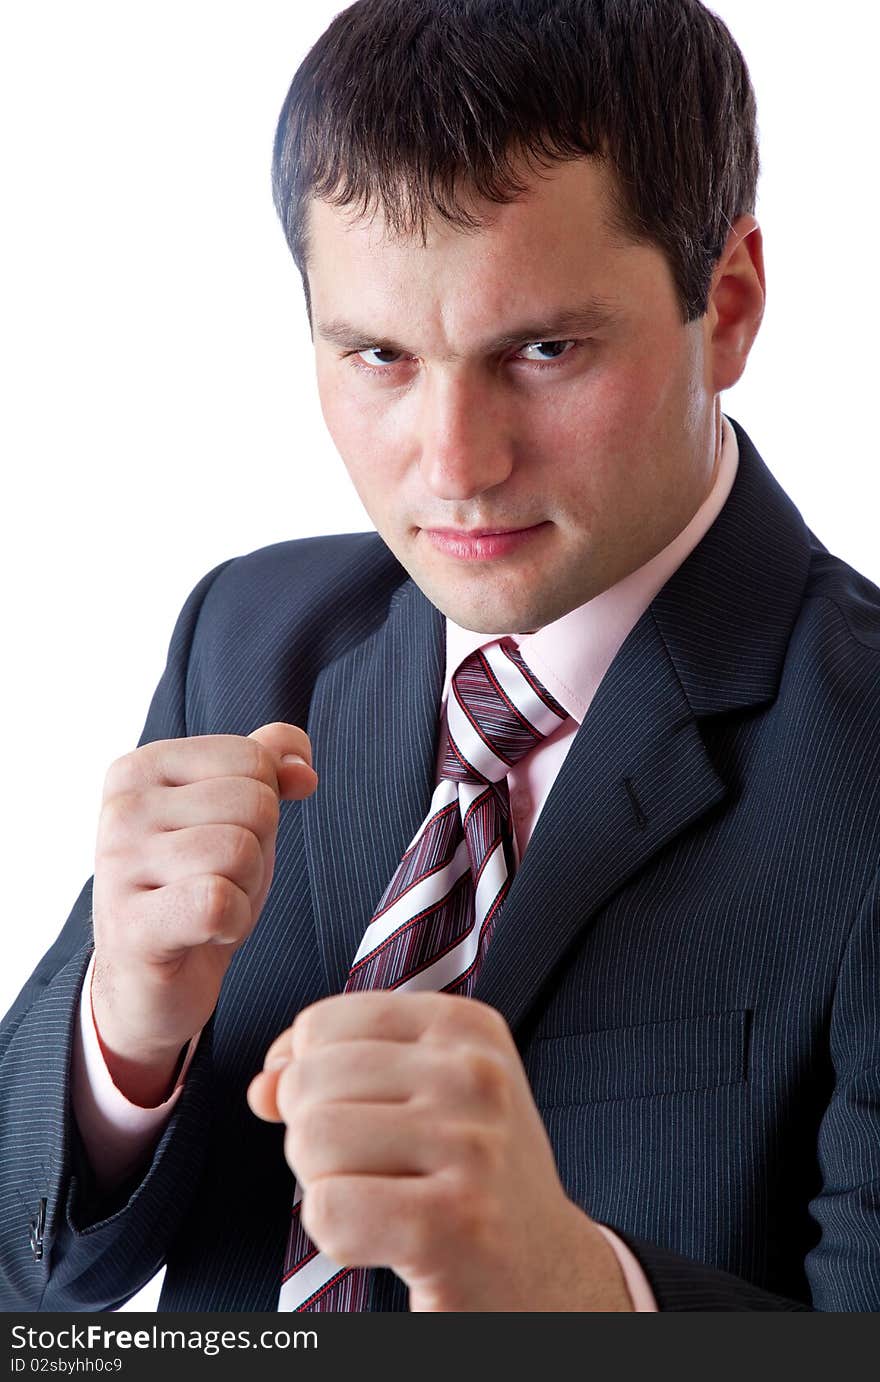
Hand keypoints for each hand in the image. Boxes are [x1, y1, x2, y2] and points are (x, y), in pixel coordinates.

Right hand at [91, 723, 317, 1102]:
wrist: (150, 982)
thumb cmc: (195, 886)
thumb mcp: (235, 815)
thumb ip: (268, 764)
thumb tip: (301, 768)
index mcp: (141, 767)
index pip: (252, 757)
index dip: (263, 805)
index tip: (221, 838)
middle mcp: (122, 808)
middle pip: (254, 802)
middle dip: (258, 849)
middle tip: (217, 879)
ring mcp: (118, 866)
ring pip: (241, 851)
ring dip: (245, 889)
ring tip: (208, 905)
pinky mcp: (130, 925)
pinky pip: (219, 902)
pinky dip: (232, 925)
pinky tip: (205, 934)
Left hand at [247, 991, 632, 1310]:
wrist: (545, 1273)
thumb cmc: (465, 1172)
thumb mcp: (415, 1095)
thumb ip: (332, 1070)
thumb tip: (263, 1085)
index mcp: (466, 1027)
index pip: (323, 1024)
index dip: (306, 1076)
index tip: (349, 1114)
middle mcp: (475, 1075)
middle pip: (309, 1082)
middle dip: (311, 1136)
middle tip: (370, 1169)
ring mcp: (471, 1147)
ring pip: (312, 1140)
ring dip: (323, 1184)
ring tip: (378, 1198)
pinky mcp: (453, 1224)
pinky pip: (329, 1211)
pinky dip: (337, 1237)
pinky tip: (386, 1241)